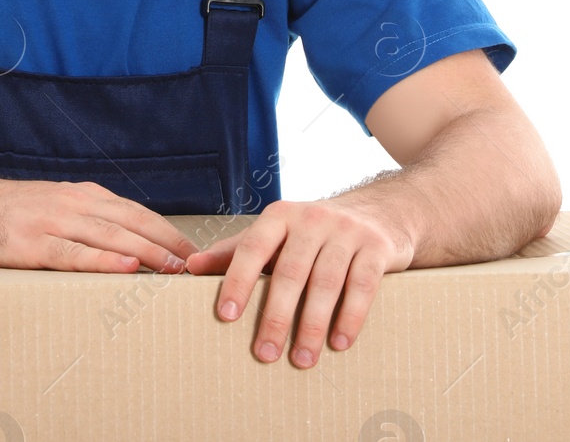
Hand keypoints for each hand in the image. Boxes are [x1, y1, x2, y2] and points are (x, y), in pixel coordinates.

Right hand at [0, 172, 198, 273]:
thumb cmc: (7, 212)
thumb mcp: (53, 205)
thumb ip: (86, 219)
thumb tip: (123, 244)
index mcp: (83, 195)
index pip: (136, 213)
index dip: (168, 231)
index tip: (195, 250)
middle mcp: (74, 203)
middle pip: (133, 223)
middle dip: (169, 243)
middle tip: (198, 264)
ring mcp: (54, 222)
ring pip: (111, 238)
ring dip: (148, 253)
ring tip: (175, 269)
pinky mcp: (33, 244)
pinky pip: (75, 254)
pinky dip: (105, 261)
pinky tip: (127, 269)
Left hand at [184, 196, 415, 367]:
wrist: (380, 210)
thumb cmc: (315, 232)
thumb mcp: (277, 234)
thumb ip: (236, 252)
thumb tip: (190, 267)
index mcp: (281, 216)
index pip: (253, 247)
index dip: (238, 280)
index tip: (226, 316)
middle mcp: (312, 218)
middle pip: (290, 271)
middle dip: (276, 316)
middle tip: (265, 354)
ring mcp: (346, 231)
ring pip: (326, 281)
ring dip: (312, 325)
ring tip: (302, 360)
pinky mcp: (376, 247)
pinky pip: (362, 285)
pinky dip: (350, 316)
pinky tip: (339, 343)